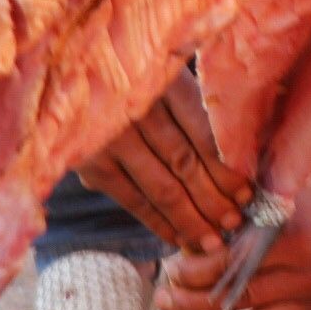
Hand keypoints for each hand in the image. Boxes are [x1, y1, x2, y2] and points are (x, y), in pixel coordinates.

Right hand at [71, 71, 248, 252]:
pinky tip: (179, 237)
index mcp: (162, 82)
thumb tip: (233, 153)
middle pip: (186, 164)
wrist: (63, 70)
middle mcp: (136, 111)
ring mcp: (110, 140)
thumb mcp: (162, 70)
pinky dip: (158, 222)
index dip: (227, 168)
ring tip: (214, 239)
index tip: (247, 191)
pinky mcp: (91, 164)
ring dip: (192, 218)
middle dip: (215, 199)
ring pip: (162, 188)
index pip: (204, 134)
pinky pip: (132, 200)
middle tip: (235, 222)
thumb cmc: (126, 72)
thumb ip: (193, 100)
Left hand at [156, 195, 310, 309]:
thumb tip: (185, 241)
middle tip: (161, 301)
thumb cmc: (302, 198)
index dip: (199, 270)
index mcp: (296, 239)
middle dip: (194, 303)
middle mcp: (308, 277)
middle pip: (241, 298)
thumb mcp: (273, 193)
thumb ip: (236, 212)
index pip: (237, 262)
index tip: (171, 270)